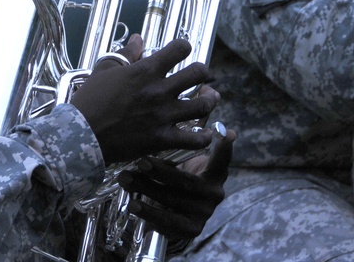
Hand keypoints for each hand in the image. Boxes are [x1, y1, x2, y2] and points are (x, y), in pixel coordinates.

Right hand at [69, 35, 220, 163]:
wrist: (82, 134)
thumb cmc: (90, 100)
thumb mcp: (105, 69)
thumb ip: (126, 53)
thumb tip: (139, 38)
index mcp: (146, 70)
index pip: (179, 49)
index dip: (183, 47)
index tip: (181, 51)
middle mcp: (160, 90)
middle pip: (198, 74)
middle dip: (202, 73)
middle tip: (198, 77)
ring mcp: (164, 115)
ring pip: (203, 105)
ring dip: (209, 101)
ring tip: (208, 100)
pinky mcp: (163, 139)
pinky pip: (194, 139)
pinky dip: (204, 137)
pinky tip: (205, 134)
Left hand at [116, 127, 235, 239]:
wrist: (180, 212)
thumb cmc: (180, 179)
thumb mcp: (185, 163)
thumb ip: (182, 148)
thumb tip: (167, 123)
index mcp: (216, 174)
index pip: (222, 160)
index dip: (225, 149)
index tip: (228, 133)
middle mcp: (214, 193)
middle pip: (186, 181)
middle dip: (160, 171)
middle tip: (140, 162)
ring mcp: (204, 213)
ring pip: (172, 200)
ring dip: (146, 189)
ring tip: (126, 180)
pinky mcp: (191, 229)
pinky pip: (168, 221)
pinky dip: (149, 213)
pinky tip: (134, 205)